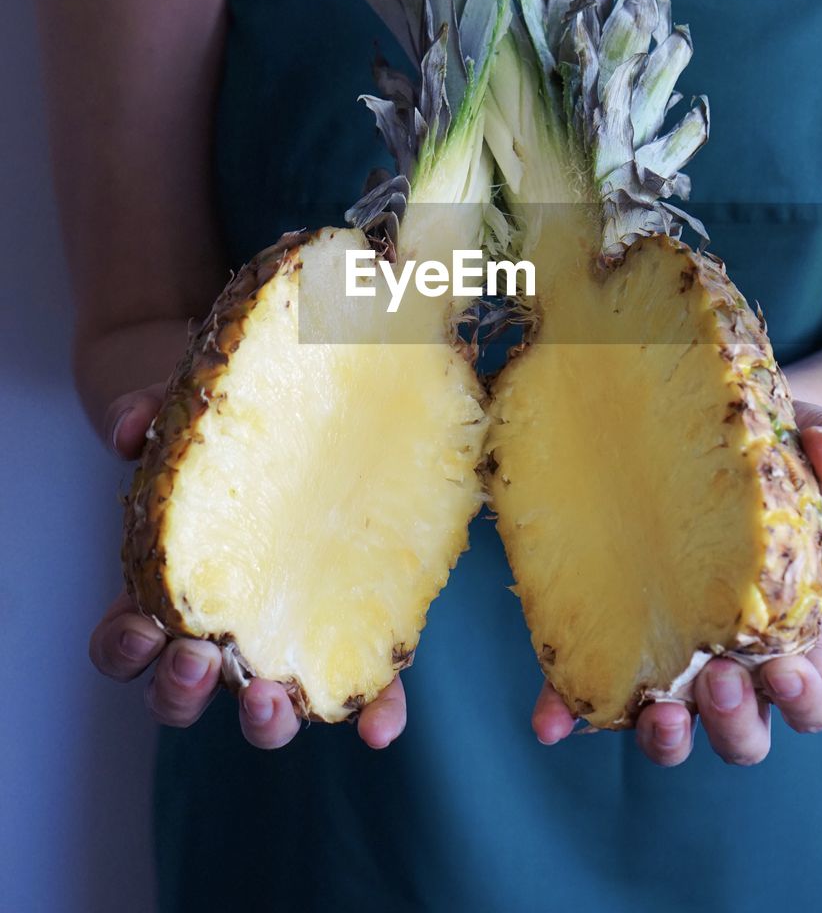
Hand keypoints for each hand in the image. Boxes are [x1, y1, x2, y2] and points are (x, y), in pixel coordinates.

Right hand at [91, 387, 406, 749]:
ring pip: (262, 709)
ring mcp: (288, 637)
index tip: (142, 630)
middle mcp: (223, 629)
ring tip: (271, 697)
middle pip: (183, 692)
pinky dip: (369, 714)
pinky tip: (379, 728)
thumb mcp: (187, 411)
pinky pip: (360, 687)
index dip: (126, 650)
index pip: (127, 640)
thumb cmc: (227, 427)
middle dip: (182, 690)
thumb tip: (127, 433)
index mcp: (172, 587)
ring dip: (262, 720)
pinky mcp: (354, 630)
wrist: (300, 412)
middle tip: (201, 658)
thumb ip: (148, 411)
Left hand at [533, 402, 821, 764]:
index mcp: (791, 634)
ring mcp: (671, 656)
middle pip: (744, 732)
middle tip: (715, 675)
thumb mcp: (821, 454)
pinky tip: (550, 720)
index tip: (783, 671)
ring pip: (674, 728)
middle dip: (732, 720)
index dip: (803, 700)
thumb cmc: (778, 458)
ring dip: (665, 735)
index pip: (811, 698)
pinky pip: (591, 688)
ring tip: (657, 710)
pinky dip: (569, 709)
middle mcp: (732, 659)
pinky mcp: (613, 638)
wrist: (710, 433)